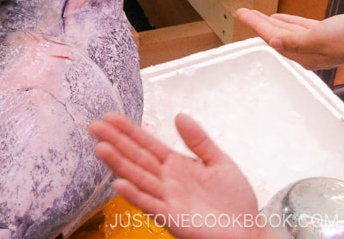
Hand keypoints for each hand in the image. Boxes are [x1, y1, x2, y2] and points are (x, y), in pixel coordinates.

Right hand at [90, 112, 268, 238]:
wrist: (248, 233)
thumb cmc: (235, 203)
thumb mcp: (220, 163)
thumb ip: (199, 140)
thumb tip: (180, 116)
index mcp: (176, 164)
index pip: (147, 143)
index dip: (129, 130)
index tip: (110, 116)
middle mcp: (166, 180)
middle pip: (136, 157)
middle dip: (115, 141)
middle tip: (95, 126)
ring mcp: (167, 198)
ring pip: (138, 178)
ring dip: (118, 164)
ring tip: (101, 149)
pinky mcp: (172, 218)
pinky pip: (150, 205)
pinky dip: (134, 195)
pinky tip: (119, 184)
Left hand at [236, 8, 343, 70]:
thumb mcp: (321, 38)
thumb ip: (296, 41)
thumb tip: (274, 42)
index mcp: (305, 54)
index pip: (272, 38)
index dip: (255, 25)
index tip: (241, 14)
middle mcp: (309, 50)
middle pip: (276, 35)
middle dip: (258, 23)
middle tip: (242, 13)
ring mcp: (318, 42)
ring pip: (287, 30)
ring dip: (270, 21)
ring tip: (255, 14)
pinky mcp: (327, 33)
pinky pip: (301, 27)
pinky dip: (289, 21)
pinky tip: (279, 18)